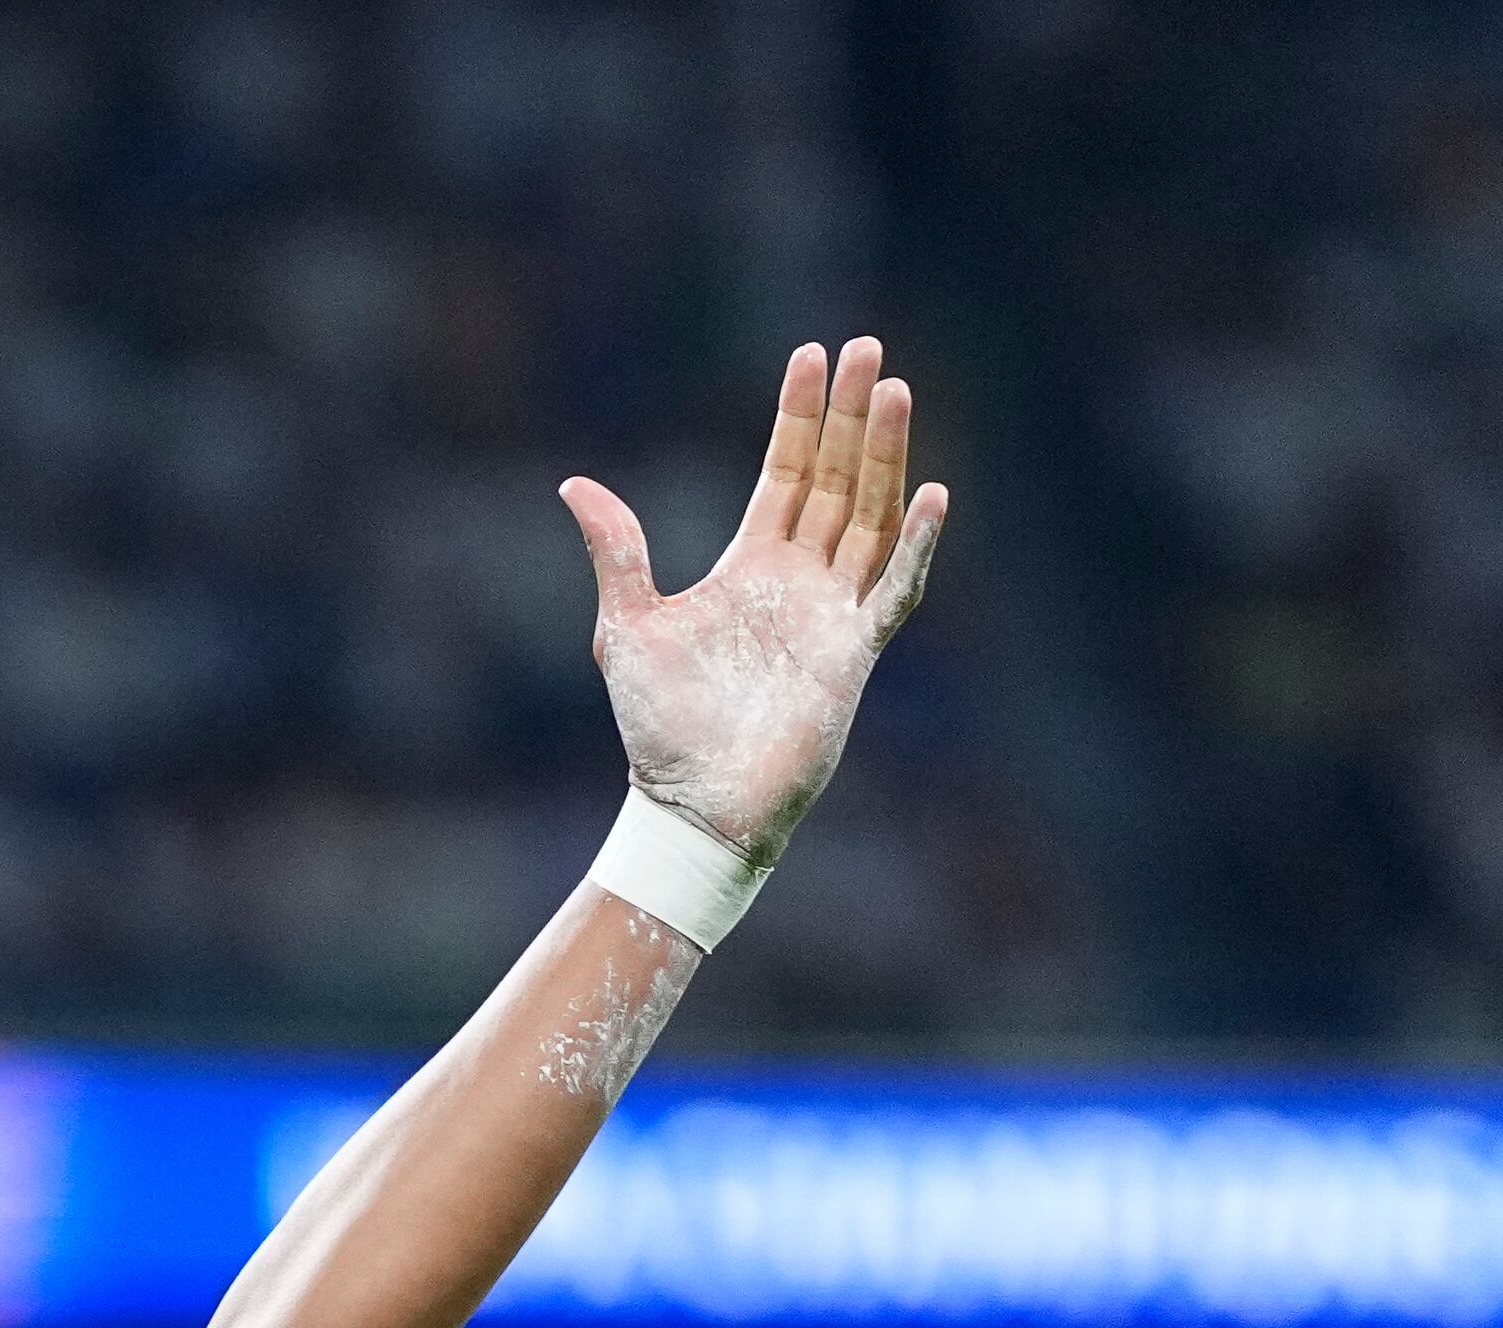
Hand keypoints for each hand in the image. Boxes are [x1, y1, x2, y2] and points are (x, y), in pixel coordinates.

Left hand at [562, 335, 948, 864]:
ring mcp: (832, 613)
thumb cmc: (659, 727)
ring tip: (894, 390)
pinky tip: (928, 494)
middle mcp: (799, 580)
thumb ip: (617, 551)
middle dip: (852, 415)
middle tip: (867, 348)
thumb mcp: (626, 625)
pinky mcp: (853, 655)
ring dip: (884, 456)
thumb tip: (575, 484)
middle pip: (835, 478)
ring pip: (869, 516)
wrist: (692, 804)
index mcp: (750, 565)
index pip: (786, 471)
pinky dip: (910, 545)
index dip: (801, 415)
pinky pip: (892, 590)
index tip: (813, 354)